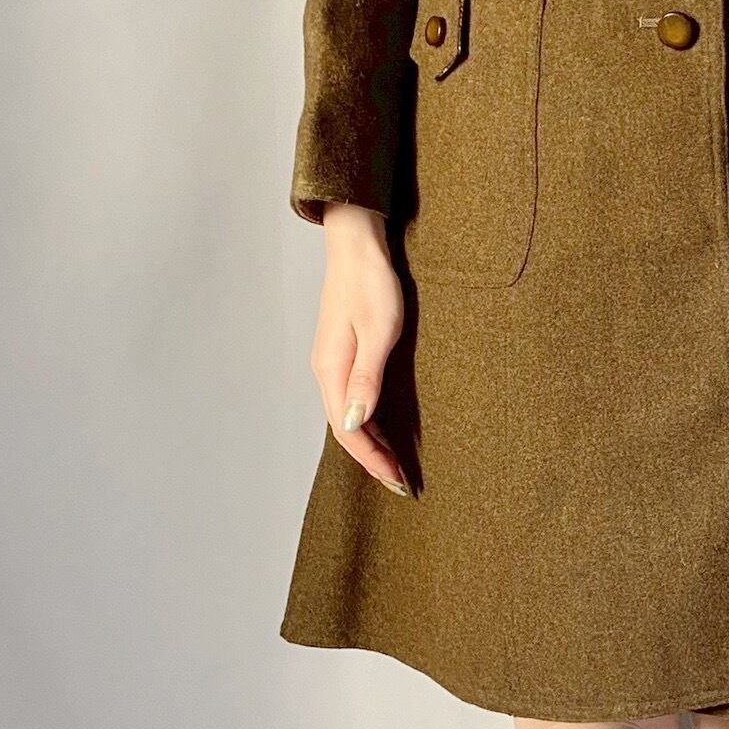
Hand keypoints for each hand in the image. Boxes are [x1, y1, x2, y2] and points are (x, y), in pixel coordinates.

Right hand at [311, 203, 407, 493]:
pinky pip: (352, 399)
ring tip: (395, 465)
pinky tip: (384, 429)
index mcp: (331, 370)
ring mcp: (332, 363)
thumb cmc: (372, 283)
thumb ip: (366, 378)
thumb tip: (356, 424)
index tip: (398, 481)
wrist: (358, 245)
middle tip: (402, 483)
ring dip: (370, 443)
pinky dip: (369, 421)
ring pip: (348, 416)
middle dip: (372, 459)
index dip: (372, 460)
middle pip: (346, 429)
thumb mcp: (378, 331)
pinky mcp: (342, 353)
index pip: (349, 431)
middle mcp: (326, 372)